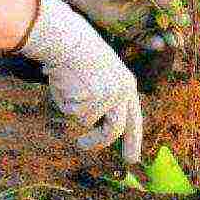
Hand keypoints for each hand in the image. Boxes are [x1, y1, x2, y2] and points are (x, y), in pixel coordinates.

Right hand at [19, 0, 142, 163]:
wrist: (69, 39)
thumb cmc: (79, 57)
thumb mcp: (101, 78)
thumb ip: (105, 102)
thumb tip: (98, 130)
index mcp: (128, 86)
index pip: (134, 119)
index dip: (134, 141)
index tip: (132, 160)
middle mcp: (122, 93)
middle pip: (114, 130)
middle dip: (97, 142)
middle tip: (82, 144)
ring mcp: (107, 96)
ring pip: (86, 121)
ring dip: (73, 109)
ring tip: (70, 87)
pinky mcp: (91, 98)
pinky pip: (72, 113)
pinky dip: (64, 102)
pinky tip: (65, 84)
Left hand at [25, 0, 185, 50]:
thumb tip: (182, 14)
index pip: (184, 0)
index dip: (197, 8)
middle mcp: (155, 5)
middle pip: (176, 20)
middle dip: (184, 28)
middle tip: (189, 33)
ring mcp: (144, 19)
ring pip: (164, 32)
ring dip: (172, 38)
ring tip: (176, 43)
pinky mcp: (130, 32)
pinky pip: (147, 40)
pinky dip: (155, 43)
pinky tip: (159, 43)